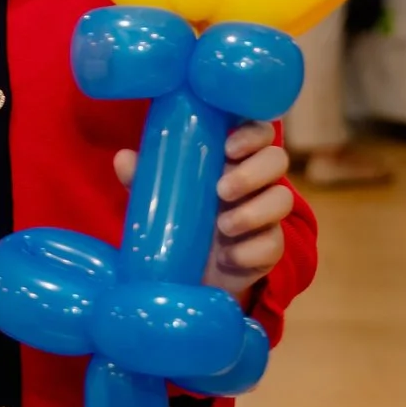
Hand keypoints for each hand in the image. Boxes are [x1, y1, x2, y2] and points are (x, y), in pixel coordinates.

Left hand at [111, 121, 295, 299]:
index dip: (252, 134)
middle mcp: (255, 182)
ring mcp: (266, 215)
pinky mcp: (270, 249)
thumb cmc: (177, 220)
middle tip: (221, 190)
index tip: (229, 148)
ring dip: (253, 211)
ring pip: (282, 199)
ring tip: (222, 226)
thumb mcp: (158, 197)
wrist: (188, 274)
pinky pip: (274, 244)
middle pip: (277, 159)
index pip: (258, 132)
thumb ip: (143, 178)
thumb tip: (123, 158)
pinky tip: (228, 256)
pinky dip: (250, 250)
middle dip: (252, 172)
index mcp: (232, 160)